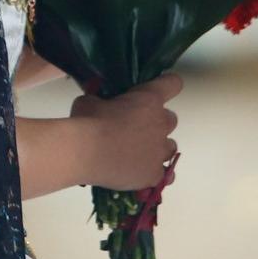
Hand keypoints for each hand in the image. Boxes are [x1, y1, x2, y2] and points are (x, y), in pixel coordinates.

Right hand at [70, 74, 181, 189]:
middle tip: (136, 126)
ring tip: (138, 151)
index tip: (159, 89)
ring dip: (157, 147)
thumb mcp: (90, 101)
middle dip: (157, 121)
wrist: (84, 152)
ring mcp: (159, 151)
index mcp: (149, 100)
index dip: (167, 84)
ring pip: (170, 147)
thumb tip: (98, 104)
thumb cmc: (88, 122)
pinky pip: (165, 174)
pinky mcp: (153, 174)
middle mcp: (160, 124)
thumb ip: (101, 100)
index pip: (173, 84)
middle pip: (171, 119)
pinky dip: (155, 172)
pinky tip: (141, 172)